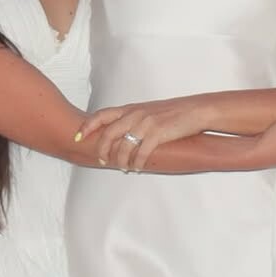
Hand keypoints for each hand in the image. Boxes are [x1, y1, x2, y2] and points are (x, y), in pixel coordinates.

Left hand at [78, 97, 210, 172]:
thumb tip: (123, 133)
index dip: (88, 126)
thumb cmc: (175, 112)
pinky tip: (137, 168)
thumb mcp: (150, 111)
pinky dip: (137, 163)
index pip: (102, 115)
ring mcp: (146, 123)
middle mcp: (135, 114)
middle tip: (101, 160)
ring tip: (123, 168)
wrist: (197, 110)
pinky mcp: (158, 134)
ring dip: (121, 161)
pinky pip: (141, 153)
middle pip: (109, 134)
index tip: (78, 137)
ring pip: (124, 147)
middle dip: (102, 149)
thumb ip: (135, 118)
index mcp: (132, 108)